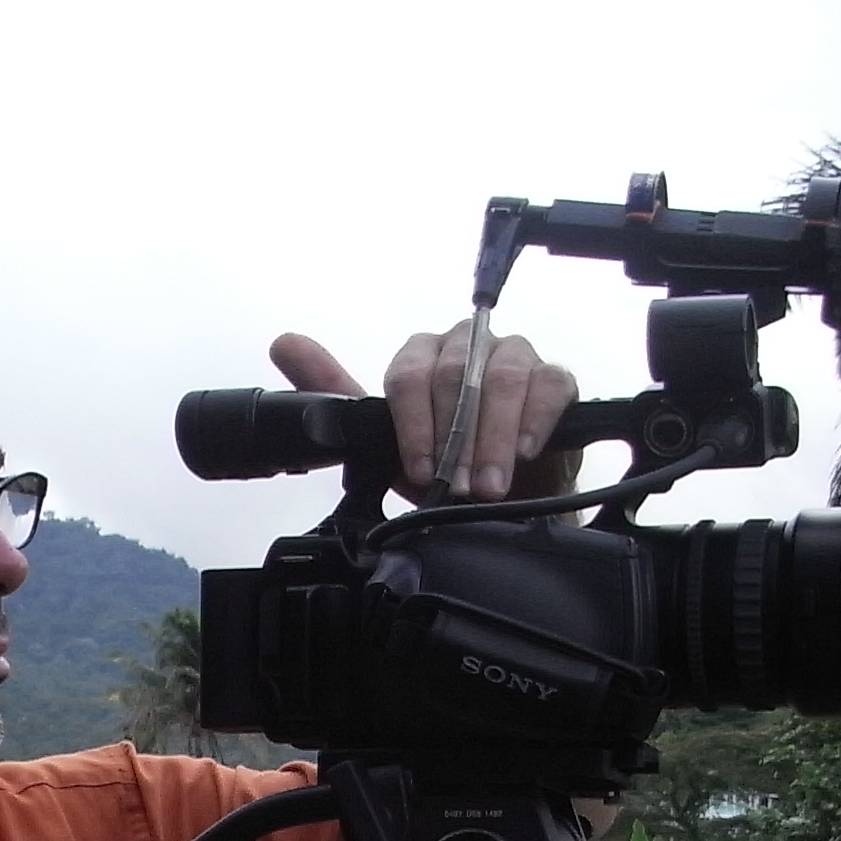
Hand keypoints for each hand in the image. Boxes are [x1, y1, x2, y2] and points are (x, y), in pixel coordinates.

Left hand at [270, 328, 579, 504]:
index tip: (417, 468)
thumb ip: (335, 394)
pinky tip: (526, 452)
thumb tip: (285, 342)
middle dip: (455, 439)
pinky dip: (535, 421)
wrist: (504, 498)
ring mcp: (514, 356)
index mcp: (424, 354)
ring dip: (493, 439)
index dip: (412, 425)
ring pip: (504, 379)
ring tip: (487, 485)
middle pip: (458, 375)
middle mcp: (468, 345)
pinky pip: (549, 385)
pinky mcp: (555, 378)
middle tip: (455, 487)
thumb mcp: (385, 441)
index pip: (409, 374)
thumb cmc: (446, 465)